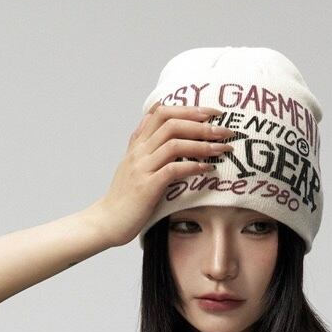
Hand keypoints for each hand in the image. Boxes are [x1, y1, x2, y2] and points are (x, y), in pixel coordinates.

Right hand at [89, 104, 235, 248]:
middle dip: (201, 123)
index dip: (188, 109)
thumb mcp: (132, 164)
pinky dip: (193, 167)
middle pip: (171, 123)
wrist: (107, 221)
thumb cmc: (124, 197)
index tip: (212, 113)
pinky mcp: (147, 187)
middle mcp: (139, 152)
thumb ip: (143, 143)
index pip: (161, 113)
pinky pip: (173, 170)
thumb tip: (156, 122)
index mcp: (137, 144)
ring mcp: (142, 168)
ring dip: (202, 144)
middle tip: (225, 130)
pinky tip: (207, 169)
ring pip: (174, 143)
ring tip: (222, 149)